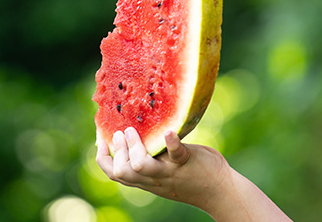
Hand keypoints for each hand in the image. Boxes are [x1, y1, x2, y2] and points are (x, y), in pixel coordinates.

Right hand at [96, 127, 229, 209]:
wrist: (220, 190)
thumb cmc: (194, 175)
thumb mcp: (167, 172)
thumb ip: (153, 160)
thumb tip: (140, 135)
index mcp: (147, 180)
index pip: (116, 174)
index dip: (104, 159)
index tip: (100, 141)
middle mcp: (155, 179)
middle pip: (123, 173)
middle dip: (116, 152)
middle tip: (118, 133)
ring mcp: (170, 172)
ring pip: (141, 167)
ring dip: (133, 147)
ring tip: (132, 130)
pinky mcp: (187, 162)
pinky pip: (177, 153)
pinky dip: (171, 142)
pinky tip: (167, 132)